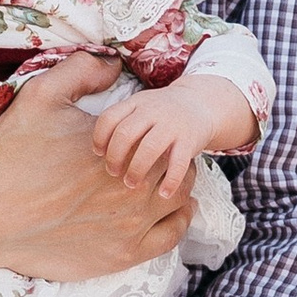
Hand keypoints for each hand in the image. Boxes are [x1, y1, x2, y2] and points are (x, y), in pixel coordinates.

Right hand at [0, 52, 193, 279]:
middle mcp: (136, 187)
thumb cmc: (12, 155)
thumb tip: (112, 62)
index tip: (147, 134)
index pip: (165, 136)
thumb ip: (82, 71)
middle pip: (177, 167)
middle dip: (169, 159)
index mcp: (125, 147)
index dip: (160, 133)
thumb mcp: (41, 96)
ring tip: (156, 184)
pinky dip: (174, 222)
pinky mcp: (122, 256)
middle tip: (153, 157)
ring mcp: (132, 225)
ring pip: (179, 202)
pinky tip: (160, 213)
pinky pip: (169, 238)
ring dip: (174, 189)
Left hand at [90, 70, 256, 194]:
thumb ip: (119, 122)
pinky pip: (178, 163)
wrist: (201, 104)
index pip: (109, 118)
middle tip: (112, 173)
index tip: (98, 154)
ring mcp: (172, 125)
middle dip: (115, 157)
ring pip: (149, 148)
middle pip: (126, 133)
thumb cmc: (160, 113)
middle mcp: (153, 111)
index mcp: (136, 103)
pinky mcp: (190, 140)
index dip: (100, 138)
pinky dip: (170, 181)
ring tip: (131, 184)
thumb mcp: (138, 107)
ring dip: (137, 169)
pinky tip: (163, 194)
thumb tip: (95, 152)